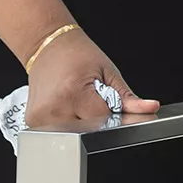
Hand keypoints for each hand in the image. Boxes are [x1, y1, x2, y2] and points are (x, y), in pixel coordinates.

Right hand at [24, 28, 159, 127]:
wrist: (48, 46)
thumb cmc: (79, 56)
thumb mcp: (109, 72)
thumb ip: (129, 97)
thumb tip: (151, 108)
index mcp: (74, 93)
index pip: (105, 121)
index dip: (114, 116)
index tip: (114, 106)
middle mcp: (54, 108)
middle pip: (90, 131)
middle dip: (99, 121)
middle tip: (94, 101)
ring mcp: (40, 118)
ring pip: (74, 135)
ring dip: (83, 124)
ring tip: (78, 103)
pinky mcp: (32, 123)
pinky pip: (59, 133)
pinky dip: (69, 124)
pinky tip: (67, 107)